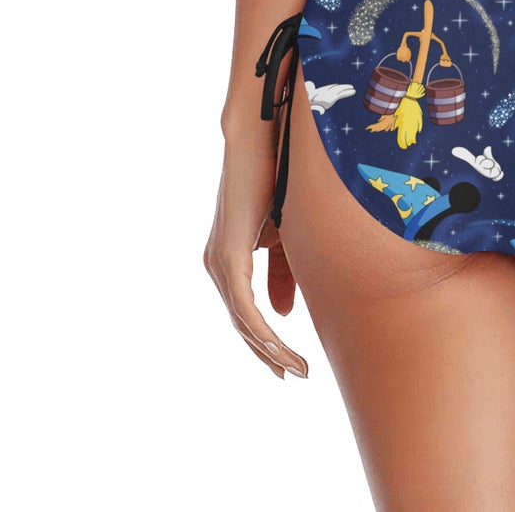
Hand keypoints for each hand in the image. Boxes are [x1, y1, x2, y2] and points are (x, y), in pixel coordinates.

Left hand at [203, 136, 308, 379]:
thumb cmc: (273, 178)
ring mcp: (219, 263)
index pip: (245, 313)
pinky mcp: (228, 257)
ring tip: (296, 368)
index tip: (290, 364)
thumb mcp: (285, 234)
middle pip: (241, 326)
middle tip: (295, 375)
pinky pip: (244, 308)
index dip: (266, 341)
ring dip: (270, 350)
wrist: (259, 140)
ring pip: (242, 323)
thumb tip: (283, 314)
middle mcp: (217, 266)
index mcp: (228, 259)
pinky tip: (281, 347)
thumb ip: (283, 274)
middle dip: (269, 355)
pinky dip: (264, 332)